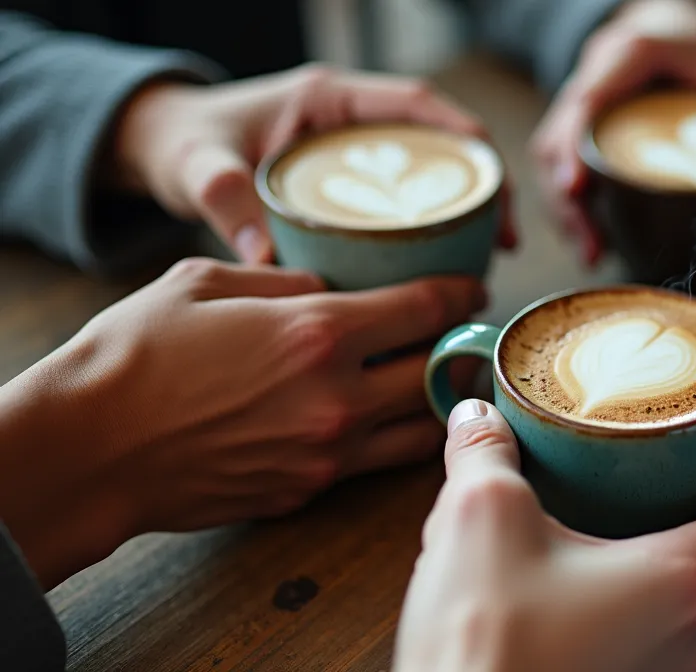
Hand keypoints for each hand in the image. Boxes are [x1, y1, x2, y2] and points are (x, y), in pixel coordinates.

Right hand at [0, 258, 484, 587]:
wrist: (89, 447)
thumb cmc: (135, 355)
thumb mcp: (207, 282)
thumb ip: (288, 282)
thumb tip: (335, 289)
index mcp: (320, 333)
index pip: (427, 309)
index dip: (461, 293)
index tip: (473, 287)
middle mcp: (338, 398)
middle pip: (439, 371)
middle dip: (461, 347)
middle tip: (467, 332)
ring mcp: (327, 453)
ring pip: (421, 428)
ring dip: (441, 401)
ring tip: (445, 378)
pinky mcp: (308, 490)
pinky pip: (375, 463)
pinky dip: (395, 439)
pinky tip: (389, 417)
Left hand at [112, 65, 516, 262]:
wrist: (165, 149)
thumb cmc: (184, 145)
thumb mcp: (198, 166)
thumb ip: (222, 199)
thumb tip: (262, 254)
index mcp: (327, 99)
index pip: (415, 103)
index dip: (463, 135)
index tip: (494, 177)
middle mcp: (352, 119)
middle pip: (441, 141)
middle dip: (483, 183)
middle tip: (503, 237)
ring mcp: (357, 150)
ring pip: (432, 172)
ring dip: (468, 209)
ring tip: (490, 258)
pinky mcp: (354, 181)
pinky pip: (410, 198)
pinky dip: (438, 226)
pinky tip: (450, 269)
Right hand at [395, 401, 695, 671]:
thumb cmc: (484, 642)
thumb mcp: (480, 518)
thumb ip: (486, 455)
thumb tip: (476, 417)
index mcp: (682, 582)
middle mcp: (690, 639)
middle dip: (690, 502)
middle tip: (663, 459)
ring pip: (673, 600)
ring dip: (646, 555)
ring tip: (603, 514)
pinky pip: (642, 636)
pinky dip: (620, 598)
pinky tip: (571, 578)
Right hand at [532, 0, 695, 263]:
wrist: (672, 21)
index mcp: (625, 57)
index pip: (586, 102)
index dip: (573, 147)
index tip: (576, 188)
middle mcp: (592, 76)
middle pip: (556, 140)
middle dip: (567, 197)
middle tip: (591, 245)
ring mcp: (580, 100)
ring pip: (551, 155)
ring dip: (566, 206)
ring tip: (592, 251)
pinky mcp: (581, 123)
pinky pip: (561, 162)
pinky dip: (572, 200)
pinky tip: (591, 237)